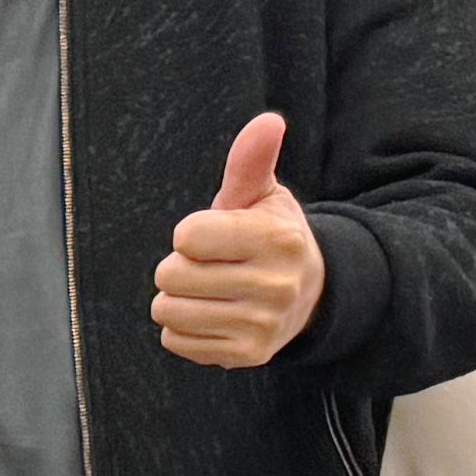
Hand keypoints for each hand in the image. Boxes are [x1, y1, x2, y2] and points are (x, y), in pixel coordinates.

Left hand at [153, 112, 325, 369]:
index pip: (187, 236)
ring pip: (168, 310)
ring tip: (210, 290)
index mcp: (277, 239)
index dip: (190, 233)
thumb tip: (268, 121)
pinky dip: (183, 328)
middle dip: (179, 267)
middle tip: (210, 265)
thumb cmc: (269, 235)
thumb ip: (251, 161)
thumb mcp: (262, 196)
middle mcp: (275, 285)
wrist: (308, 293)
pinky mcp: (246, 354)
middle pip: (171, 275)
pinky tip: (213, 314)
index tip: (213, 235)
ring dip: (177, 298)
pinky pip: (175, 340)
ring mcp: (261, 325)